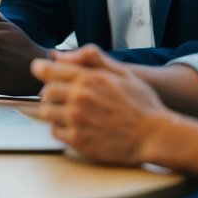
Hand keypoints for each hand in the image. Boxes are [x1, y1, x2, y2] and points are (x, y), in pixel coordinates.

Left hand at [32, 45, 170, 163]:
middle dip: (51, 93)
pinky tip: (78, 126)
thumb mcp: (122, 71)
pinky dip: (62, 128)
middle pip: (45, 92)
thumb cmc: (141, 103)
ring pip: (46, 112)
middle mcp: (78, 98)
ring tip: (71, 112)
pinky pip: (55, 131)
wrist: (155, 135)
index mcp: (87, 78)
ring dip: (54, 110)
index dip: (42, 70)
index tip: (43, 72)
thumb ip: (91, 57)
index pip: (46, 70)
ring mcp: (76, 121)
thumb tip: (60, 55)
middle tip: (65, 97)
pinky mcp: (78, 141)